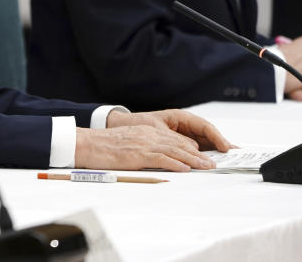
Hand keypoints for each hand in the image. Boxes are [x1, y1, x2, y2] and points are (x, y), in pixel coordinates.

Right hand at [73, 109, 233, 172]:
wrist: (89, 144)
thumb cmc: (104, 147)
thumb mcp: (128, 143)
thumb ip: (144, 148)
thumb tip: (159, 160)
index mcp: (147, 133)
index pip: (175, 139)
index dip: (191, 148)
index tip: (203, 155)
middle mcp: (149, 136)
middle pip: (179, 144)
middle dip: (198, 154)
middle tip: (212, 162)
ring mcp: (144, 144)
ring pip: (175, 151)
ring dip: (193, 160)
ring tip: (207, 167)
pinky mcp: (138, 154)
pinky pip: (161, 158)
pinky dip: (176, 163)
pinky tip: (186, 168)